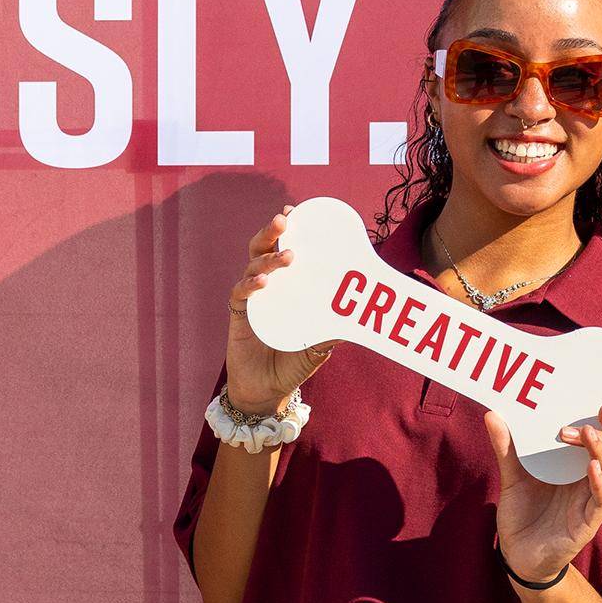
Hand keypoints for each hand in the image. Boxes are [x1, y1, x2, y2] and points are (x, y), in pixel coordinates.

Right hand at [224, 207, 337, 413]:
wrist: (267, 392)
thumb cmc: (292, 363)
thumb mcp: (320, 344)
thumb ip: (334, 327)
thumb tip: (362, 314)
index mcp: (286, 286)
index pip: (284, 249)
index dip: (287, 230)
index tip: (295, 210)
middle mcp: (267, 287)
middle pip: (262, 248)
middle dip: (271, 231)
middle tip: (284, 220)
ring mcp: (251, 299)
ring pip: (252, 266)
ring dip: (268, 258)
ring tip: (286, 257)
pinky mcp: (239, 315)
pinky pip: (240, 294)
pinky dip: (250, 285)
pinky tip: (263, 282)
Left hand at [483, 406, 601, 585]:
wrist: (516, 555)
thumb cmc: (522, 515)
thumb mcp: (512, 477)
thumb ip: (506, 447)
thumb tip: (492, 414)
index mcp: (576, 468)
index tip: (599, 403)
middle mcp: (589, 482)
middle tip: (581, 424)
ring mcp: (591, 502)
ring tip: (586, 435)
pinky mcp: (588, 522)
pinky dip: (599, 481)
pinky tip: (590, 467)